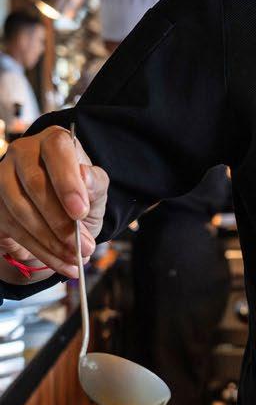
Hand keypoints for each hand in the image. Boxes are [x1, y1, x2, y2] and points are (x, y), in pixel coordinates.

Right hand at [0, 125, 108, 278]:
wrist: (61, 210)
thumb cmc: (81, 193)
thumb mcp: (96, 188)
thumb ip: (95, 183)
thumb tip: (85, 176)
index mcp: (54, 141)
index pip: (57, 152)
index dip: (68, 183)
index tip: (81, 212)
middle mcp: (23, 153)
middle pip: (35, 185)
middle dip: (61, 221)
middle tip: (83, 246)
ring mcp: (3, 177)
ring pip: (20, 210)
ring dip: (50, 240)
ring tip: (76, 258)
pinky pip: (13, 229)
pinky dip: (40, 250)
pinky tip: (61, 263)